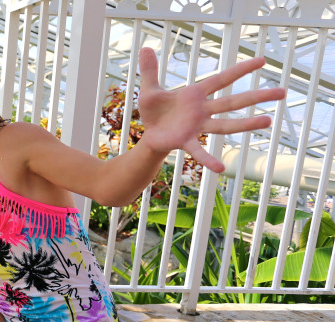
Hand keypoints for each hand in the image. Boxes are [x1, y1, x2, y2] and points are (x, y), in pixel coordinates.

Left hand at [137, 47, 285, 172]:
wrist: (149, 134)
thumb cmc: (154, 112)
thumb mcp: (149, 89)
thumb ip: (150, 70)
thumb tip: (145, 48)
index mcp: (195, 94)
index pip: (221, 79)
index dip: (240, 70)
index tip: (262, 61)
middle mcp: (202, 110)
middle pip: (233, 102)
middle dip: (257, 97)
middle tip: (282, 92)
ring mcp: (197, 126)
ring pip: (225, 125)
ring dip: (245, 123)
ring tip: (268, 121)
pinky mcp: (186, 141)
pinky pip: (199, 151)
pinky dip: (208, 159)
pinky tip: (220, 168)